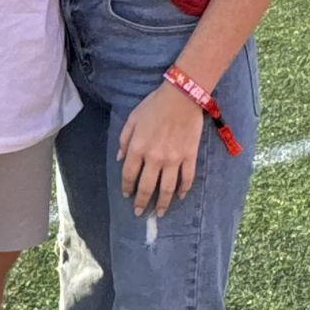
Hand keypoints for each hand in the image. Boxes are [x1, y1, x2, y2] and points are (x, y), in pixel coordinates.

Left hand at [117, 81, 202, 218]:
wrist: (182, 96)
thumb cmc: (154, 105)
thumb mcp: (132, 119)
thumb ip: (124, 139)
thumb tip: (119, 159)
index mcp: (138, 148)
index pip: (129, 175)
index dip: (127, 187)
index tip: (127, 195)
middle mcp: (155, 158)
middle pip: (147, 187)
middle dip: (142, 202)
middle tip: (140, 213)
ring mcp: (174, 159)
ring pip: (168, 188)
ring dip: (163, 203)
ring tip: (160, 213)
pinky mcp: (189, 156)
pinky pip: (187, 178)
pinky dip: (184, 189)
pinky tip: (181, 196)